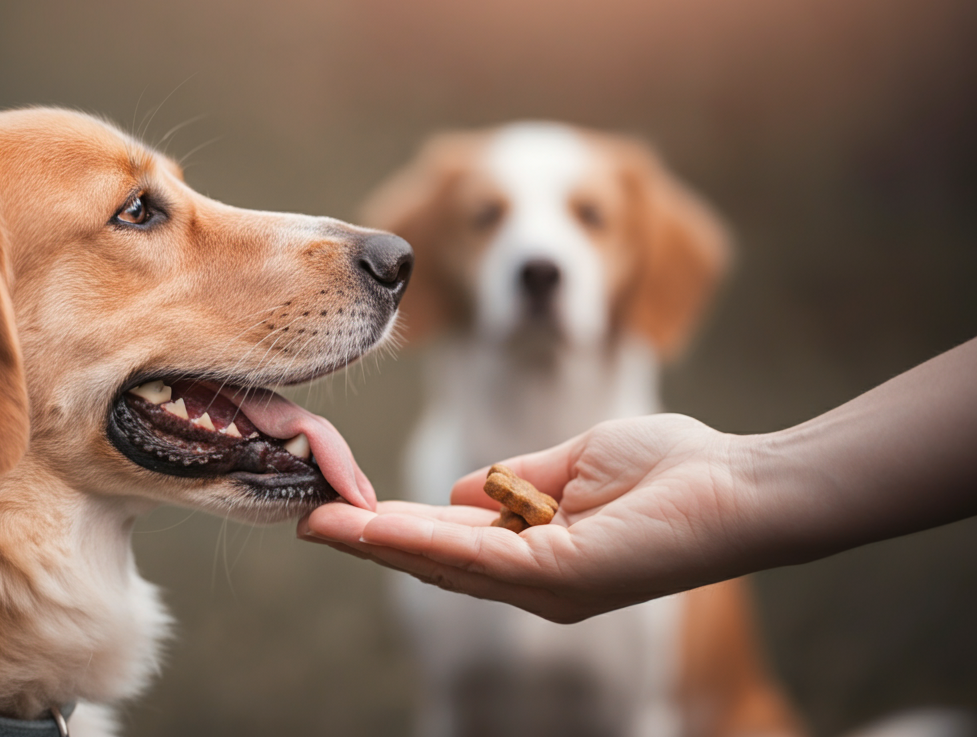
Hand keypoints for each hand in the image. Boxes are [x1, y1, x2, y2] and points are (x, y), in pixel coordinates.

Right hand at [299, 414, 762, 621]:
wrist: (739, 484)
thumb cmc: (673, 468)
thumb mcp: (573, 464)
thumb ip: (515, 481)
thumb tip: (459, 490)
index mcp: (537, 551)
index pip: (450, 540)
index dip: (394, 524)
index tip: (344, 504)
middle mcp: (533, 579)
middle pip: (433, 559)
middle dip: (369, 539)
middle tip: (310, 520)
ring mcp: (544, 583)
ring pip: (443, 562)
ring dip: (378, 542)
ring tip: (323, 523)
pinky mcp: (560, 575)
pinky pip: (477, 556)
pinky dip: (422, 540)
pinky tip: (379, 526)